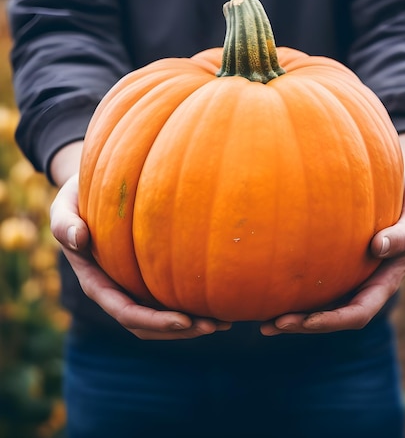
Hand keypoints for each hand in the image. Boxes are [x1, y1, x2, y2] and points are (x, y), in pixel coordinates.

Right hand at [50, 174, 231, 339]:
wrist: (89, 190)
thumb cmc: (77, 197)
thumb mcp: (64, 206)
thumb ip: (65, 223)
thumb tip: (79, 238)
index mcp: (96, 280)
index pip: (123, 310)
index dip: (152, 320)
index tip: (183, 321)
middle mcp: (115, 289)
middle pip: (146, 323)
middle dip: (178, 331)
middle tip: (213, 325)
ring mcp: (132, 284)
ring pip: (159, 316)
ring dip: (189, 325)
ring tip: (223, 322)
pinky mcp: (148, 274)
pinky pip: (168, 297)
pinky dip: (191, 305)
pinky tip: (216, 302)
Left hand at [260, 169, 404, 335]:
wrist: (402, 185)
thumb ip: (404, 234)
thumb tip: (377, 247)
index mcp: (384, 281)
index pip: (358, 312)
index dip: (333, 321)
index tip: (307, 322)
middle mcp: (363, 282)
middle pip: (332, 315)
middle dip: (303, 325)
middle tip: (270, 325)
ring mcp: (348, 272)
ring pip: (319, 301)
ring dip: (293, 314)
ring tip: (261, 319)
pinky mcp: (334, 256)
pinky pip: (313, 276)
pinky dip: (292, 286)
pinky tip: (268, 283)